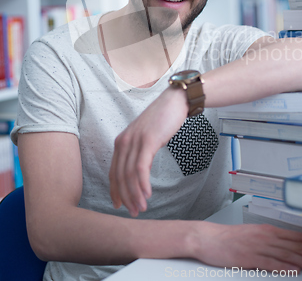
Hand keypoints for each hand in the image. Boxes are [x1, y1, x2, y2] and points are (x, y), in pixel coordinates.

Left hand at [109, 86, 187, 215]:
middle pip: (119, 176)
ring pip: (129, 174)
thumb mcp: (146, 136)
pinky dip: (143, 183)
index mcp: (121, 142)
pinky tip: (148, 194)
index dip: (115, 191)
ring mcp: (135, 140)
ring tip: (142, 208)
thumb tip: (139, 170)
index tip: (118, 205)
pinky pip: (141, 167)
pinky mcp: (147, 140)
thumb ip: (139, 151)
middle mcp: (124, 141)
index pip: (113, 172)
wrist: (175, 101)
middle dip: (125, 197)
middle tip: (133, 212)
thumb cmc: (162, 119)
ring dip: (135, 194)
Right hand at [196, 222, 301, 271]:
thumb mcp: (251, 234)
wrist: (208, 238)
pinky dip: (284, 267)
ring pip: (286, 255)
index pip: (294, 237)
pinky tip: (294, 271)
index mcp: (267, 230)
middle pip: (293, 246)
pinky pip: (270, 263)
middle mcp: (265, 236)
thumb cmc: (228, 238)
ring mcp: (258, 246)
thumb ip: (268, 240)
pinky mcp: (250, 257)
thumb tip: (284, 248)